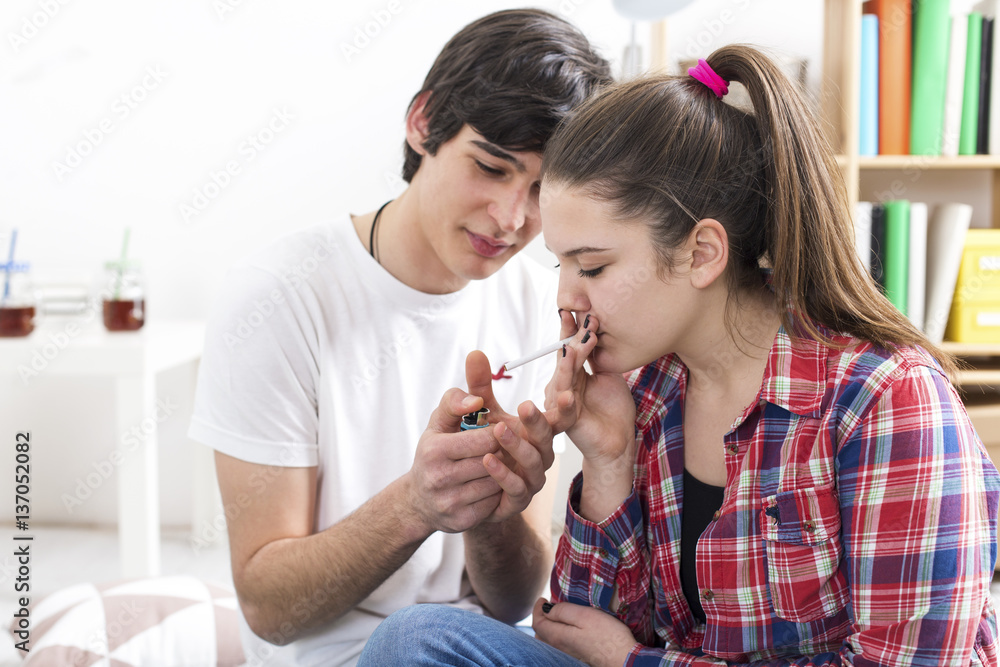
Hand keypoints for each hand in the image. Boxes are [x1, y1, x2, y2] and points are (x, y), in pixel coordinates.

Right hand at [405, 388, 503, 534]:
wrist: (418, 501)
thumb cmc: (433, 454)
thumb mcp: (437, 424)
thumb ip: (454, 402)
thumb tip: (476, 400)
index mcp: (434, 450)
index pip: (485, 439)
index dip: (498, 435)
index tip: (499, 433)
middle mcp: (439, 477)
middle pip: (492, 462)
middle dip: (502, 454)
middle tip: (502, 450)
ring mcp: (449, 502)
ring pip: (495, 483)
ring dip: (502, 474)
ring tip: (497, 467)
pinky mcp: (461, 520)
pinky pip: (493, 503)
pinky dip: (496, 494)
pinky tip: (489, 487)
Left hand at [465, 350, 555, 521]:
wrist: (461, 483)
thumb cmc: (477, 441)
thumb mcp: (478, 410)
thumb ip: (479, 384)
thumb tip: (475, 352)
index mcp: (538, 430)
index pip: (559, 416)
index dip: (565, 406)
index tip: (565, 392)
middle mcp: (540, 453)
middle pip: (547, 437)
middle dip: (538, 421)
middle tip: (524, 405)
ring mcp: (532, 478)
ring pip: (533, 462)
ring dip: (517, 445)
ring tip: (498, 429)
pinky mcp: (518, 499)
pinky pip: (516, 486)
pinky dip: (503, 473)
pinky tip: (487, 460)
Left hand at [532, 598, 637, 666]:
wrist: (624, 658)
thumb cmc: (607, 635)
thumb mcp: (584, 615)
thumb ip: (563, 611)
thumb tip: (548, 609)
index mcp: (558, 636)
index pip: (538, 623)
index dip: (537, 609)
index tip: (543, 598)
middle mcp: (560, 647)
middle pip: (541, 633)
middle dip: (541, 618)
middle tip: (549, 605)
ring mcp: (569, 653)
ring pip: (550, 640)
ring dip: (550, 626)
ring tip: (558, 614)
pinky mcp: (579, 655)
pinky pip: (560, 644)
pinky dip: (558, 633)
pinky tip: (569, 628)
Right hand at [545, 312, 635, 465]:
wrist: (618, 442)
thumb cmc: (614, 410)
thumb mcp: (609, 376)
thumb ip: (598, 357)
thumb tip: (593, 330)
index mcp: (571, 375)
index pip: (568, 348)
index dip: (571, 330)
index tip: (578, 311)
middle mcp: (562, 385)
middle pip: (564, 358)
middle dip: (573, 339)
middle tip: (586, 321)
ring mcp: (560, 401)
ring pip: (562, 376)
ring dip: (571, 359)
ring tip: (580, 343)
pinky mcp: (563, 418)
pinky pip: (563, 402)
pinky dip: (566, 391)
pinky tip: (571, 380)